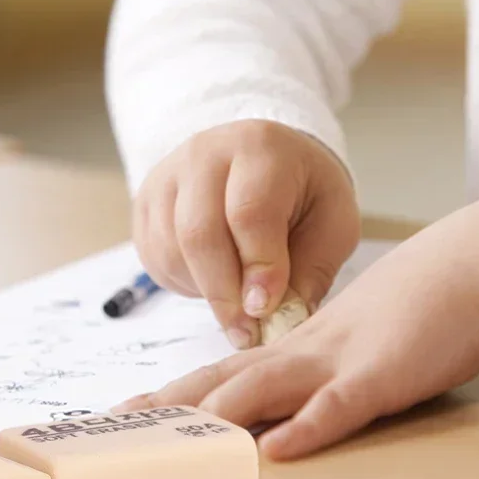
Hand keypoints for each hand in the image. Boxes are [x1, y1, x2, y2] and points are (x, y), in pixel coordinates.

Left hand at [115, 195, 478, 458]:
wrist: (465, 269)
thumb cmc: (412, 311)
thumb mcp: (352, 345)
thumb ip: (316, 374)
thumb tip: (282, 414)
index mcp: (295, 350)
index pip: (220, 374)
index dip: (171, 396)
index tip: (123, 417)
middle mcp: (303, 354)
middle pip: (221, 382)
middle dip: (167, 409)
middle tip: (112, 434)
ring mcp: (339, 362)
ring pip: (264, 388)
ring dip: (216, 417)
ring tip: (171, 446)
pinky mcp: (382, 375)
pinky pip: (339, 405)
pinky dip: (307, 427)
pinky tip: (277, 449)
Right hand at [134, 120, 358, 348]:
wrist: (266, 160)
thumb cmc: (304, 194)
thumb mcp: (331, 223)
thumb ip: (312, 269)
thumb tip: (283, 320)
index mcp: (261, 148)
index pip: (250, 211)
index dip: (258, 267)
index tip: (266, 309)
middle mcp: (206, 153)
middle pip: (199, 232)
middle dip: (224, 293)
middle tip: (247, 331)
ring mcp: (168, 176)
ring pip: (171, 248)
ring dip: (204, 291)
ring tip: (238, 306)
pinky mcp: (147, 202)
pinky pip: (154, 255)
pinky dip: (184, 283)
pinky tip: (215, 282)